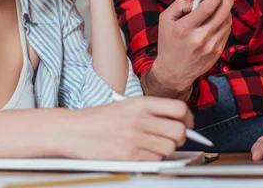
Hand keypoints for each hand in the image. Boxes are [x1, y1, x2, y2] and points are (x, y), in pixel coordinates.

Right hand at [68, 96, 193, 160]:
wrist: (74, 130)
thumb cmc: (99, 119)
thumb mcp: (126, 105)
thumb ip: (151, 112)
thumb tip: (178, 121)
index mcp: (141, 103)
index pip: (179, 108)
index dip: (189, 118)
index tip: (187, 123)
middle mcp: (140, 119)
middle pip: (179, 130)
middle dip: (181, 137)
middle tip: (174, 138)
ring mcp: (135, 138)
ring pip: (170, 147)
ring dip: (166, 149)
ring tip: (155, 146)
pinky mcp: (130, 155)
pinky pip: (156, 159)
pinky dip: (155, 159)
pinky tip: (144, 153)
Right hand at [152, 0, 233, 91]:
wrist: (173, 72)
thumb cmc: (168, 43)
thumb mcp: (165, 20)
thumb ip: (179, 5)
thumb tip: (196, 0)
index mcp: (184, 28)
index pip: (207, 7)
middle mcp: (199, 38)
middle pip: (222, 14)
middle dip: (227, 0)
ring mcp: (210, 47)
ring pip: (227, 23)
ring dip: (227, 11)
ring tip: (224, 4)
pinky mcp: (217, 53)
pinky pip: (226, 32)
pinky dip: (225, 23)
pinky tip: (221, 19)